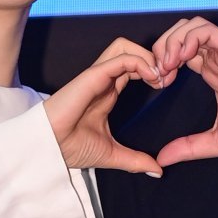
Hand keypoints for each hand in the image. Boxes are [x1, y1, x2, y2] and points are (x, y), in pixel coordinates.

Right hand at [44, 39, 174, 173]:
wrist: (51, 149)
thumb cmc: (71, 148)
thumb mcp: (113, 154)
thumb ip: (136, 160)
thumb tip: (157, 170)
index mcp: (108, 92)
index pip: (133, 68)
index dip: (153, 71)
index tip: (166, 86)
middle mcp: (103, 80)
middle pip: (130, 50)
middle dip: (153, 58)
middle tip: (167, 78)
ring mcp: (97, 76)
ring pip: (125, 46)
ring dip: (147, 56)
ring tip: (159, 76)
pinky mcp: (93, 76)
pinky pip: (120, 58)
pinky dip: (140, 62)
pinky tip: (151, 77)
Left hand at [151, 18, 217, 165]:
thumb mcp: (213, 141)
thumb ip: (187, 147)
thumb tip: (163, 159)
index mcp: (213, 74)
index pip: (182, 52)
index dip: (164, 62)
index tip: (159, 83)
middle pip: (182, 34)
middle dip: (163, 48)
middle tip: (159, 72)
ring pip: (190, 26)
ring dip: (173, 42)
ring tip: (168, 65)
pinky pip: (204, 29)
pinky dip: (187, 39)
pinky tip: (180, 60)